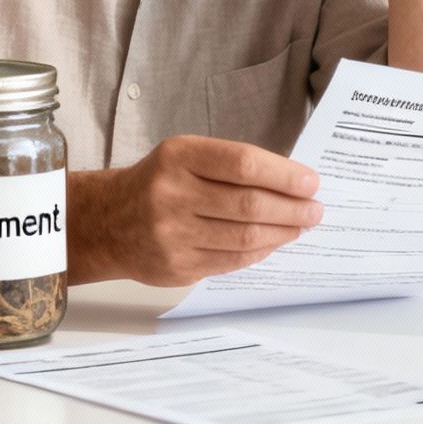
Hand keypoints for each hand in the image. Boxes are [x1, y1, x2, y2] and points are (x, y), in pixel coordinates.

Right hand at [96, 136, 322, 287]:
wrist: (107, 221)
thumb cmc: (158, 182)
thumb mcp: (185, 156)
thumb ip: (231, 166)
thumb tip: (292, 183)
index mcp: (178, 157)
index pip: (243, 164)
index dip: (284, 175)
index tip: (311, 183)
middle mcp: (171, 194)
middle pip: (248, 204)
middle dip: (291, 208)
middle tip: (315, 209)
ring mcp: (171, 234)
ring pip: (244, 236)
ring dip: (282, 232)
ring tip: (301, 226)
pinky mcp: (176, 266)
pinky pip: (231, 261)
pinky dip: (259, 252)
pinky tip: (274, 242)